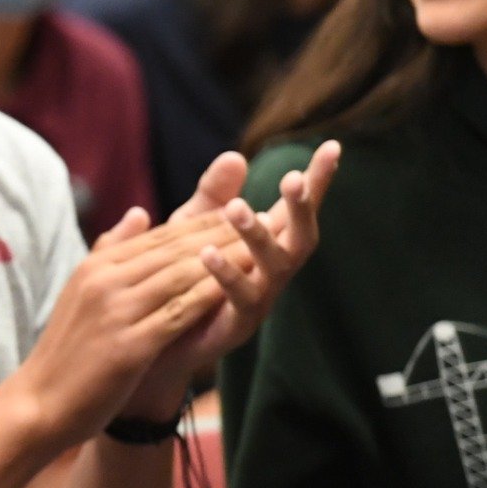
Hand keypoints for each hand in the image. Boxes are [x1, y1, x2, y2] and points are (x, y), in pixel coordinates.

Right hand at [10, 208, 241, 445]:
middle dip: (222, 233)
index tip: (241, 212)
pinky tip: (237, 291)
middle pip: (175, 249)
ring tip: (262, 250)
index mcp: (97, 266)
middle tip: (263, 221)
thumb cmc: (66, 353)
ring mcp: (115, 312)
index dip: (204, 222)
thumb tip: (139, 212)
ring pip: (181, 276)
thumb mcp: (82, 292)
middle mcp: (105, 281)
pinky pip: (178, 314)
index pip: (160, 235)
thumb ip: (111, 250)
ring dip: (225, 261)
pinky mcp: (128, 346)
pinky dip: (209, 298)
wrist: (39, 404)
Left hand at [126, 141, 341, 413]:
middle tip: (293, 179)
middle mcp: (272, 272)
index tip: (332, 146)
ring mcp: (259, 300)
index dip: (317, 180)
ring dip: (258, 236)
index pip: (296, 209)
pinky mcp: (236, 325)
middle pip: (302, 237)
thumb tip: (235, 156)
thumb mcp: (193, 229)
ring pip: (275, 266)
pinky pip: (240, 298)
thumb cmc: (179, 280)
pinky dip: (226, 273)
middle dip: (301, 208)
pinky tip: (208, 252)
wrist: (154, 341)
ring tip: (237, 210)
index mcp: (266, 245)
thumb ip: (213, 196)